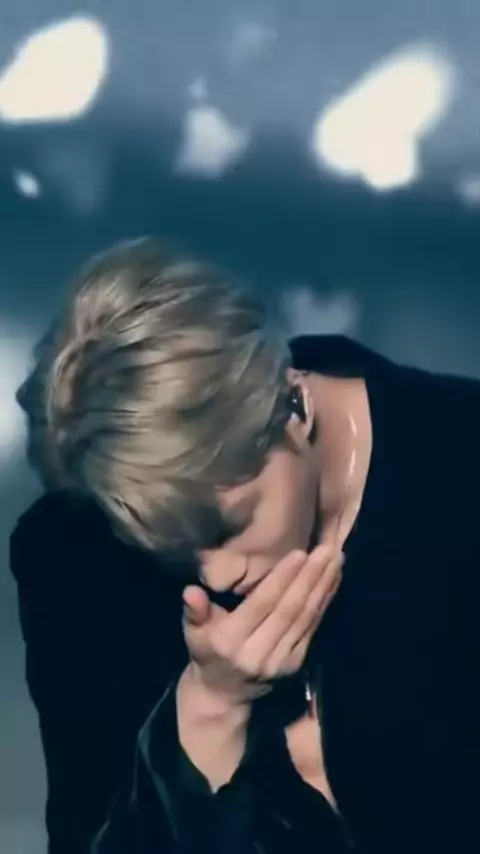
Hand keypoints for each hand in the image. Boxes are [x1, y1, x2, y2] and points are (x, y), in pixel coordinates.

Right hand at [182, 545, 342, 707]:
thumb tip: (191, 591)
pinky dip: (324, 603)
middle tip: (327, 549)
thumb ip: (195, 611)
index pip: (261, 605)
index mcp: (231, 641)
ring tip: (336, 559)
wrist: (223, 695)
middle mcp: (258, 653)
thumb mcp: (194, 632)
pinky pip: (312, 629)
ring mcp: (280, 662)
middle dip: (310, 578)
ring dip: (323, 588)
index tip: (300, 553)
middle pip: (289, 610)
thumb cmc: (207, 653)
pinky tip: (332, 581)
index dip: (281, 580)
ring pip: (305, 619)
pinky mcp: (295, 665)